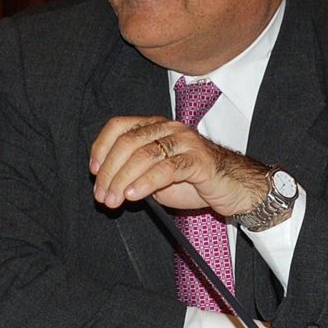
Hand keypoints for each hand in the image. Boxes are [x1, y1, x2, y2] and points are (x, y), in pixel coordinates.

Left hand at [89, 115, 268, 214]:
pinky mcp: (197, 159)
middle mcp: (169, 128)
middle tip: (102, 197)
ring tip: (114, 201)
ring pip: (143, 155)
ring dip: (122, 180)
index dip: (101, 147)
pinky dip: (145, 183)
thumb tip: (107, 184)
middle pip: (127, 142)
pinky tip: (133, 196)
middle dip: (109, 172)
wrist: (233, 188)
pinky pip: (166, 169)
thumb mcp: (157, 176)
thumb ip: (135, 173)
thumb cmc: (195, 182)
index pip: (119, 126)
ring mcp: (185, 142)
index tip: (93, 172)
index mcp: (156, 127)